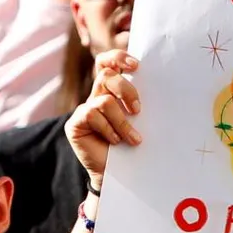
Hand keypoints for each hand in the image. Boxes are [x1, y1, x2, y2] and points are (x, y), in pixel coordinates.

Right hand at [64, 50, 140, 188]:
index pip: (107, 62)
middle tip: (138, 110)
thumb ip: (137, 102)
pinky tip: (114, 142)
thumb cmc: (130, 145)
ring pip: (105, 100)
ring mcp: (84, 109)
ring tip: (132, 138)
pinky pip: (93, 115)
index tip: (135, 66)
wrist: (116, 173)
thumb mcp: (137, 120)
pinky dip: (109, 129)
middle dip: (127, 90)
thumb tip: (157, 86)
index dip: (118, 58)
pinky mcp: (75, 123)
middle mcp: (96, 96)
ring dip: (122, 121)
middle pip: (107, 76)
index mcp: (111, 90)